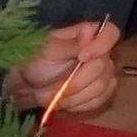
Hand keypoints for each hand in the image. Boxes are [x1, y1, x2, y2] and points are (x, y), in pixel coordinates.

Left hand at [4, 20, 121, 114]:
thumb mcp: (47, 50)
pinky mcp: (98, 91)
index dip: (101, 46)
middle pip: (105, 66)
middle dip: (79, 80)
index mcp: (88, 34)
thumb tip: (89, 33)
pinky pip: (101, 99)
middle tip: (58, 86)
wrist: (25, 84)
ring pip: (103, 86)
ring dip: (77, 94)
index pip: (111, 33)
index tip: (82, 57)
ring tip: (56, 95)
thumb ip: (70, 44)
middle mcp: (99, 51)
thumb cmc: (34, 60)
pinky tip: (67, 102)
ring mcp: (101, 72)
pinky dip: (82, 103)